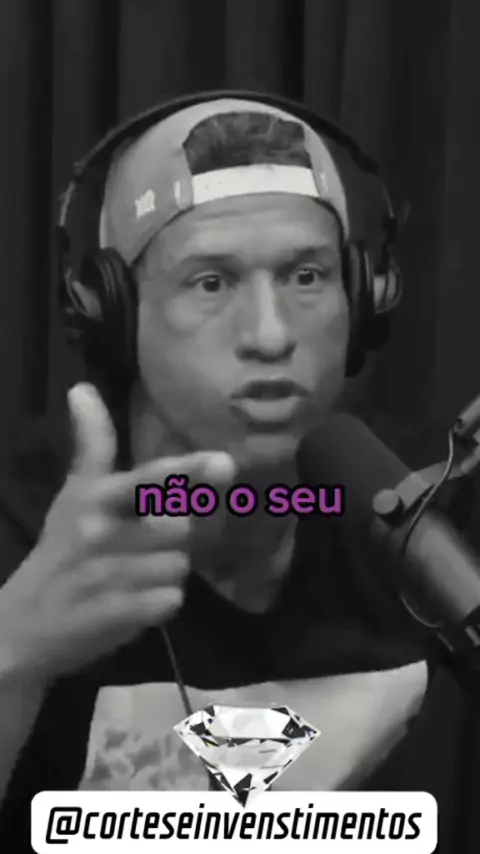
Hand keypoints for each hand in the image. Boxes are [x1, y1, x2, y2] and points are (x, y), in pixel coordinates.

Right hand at [0, 383, 233, 686]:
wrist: (21, 626)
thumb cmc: (60, 551)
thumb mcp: (73, 494)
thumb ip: (91, 445)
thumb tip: (82, 388)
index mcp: (93, 498)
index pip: (147, 479)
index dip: (187, 472)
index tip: (225, 464)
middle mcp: (101, 531)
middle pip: (180, 526)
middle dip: (171, 537)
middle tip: (139, 548)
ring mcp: (108, 575)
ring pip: (179, 565)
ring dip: (165, 574)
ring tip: (131, 579)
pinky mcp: (117, 614)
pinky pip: (171, 600)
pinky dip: (159, 604)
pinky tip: (132, 604)